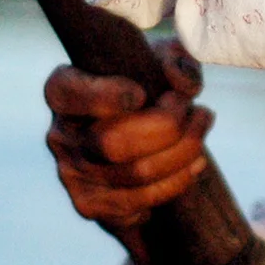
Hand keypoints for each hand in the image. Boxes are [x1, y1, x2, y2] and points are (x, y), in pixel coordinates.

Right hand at [44, 40, 212, 247]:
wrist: (146, 137)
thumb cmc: (149, 84)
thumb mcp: (162, 58)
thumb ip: (176, 59)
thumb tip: (182, 85)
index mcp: (63, 90)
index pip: (67, 93)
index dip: (104, 96)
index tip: (140, 93)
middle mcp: (60, 136)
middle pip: (113, 143)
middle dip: (168, 127)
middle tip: (196, 109)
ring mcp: (73, 177)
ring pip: (135, 175)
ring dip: (184, 152)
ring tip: (203, 125)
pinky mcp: (92, 207)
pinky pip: (141, 202)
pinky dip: (177, 182)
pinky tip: (195, 162)